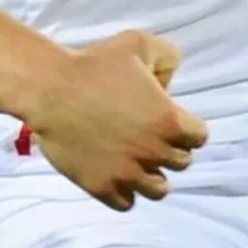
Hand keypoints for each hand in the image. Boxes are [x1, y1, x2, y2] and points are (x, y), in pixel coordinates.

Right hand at [18, 33, 207, 210]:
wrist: (49, 89)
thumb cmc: (94, 64)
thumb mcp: (140, 44)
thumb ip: (168, 57)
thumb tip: (170, 83)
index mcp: (169, 121)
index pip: (199, 138)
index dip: (187, 128)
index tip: (171, 122)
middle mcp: (153, 151)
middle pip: (181, 163)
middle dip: (169, 150)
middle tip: (150, 138)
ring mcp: (127, 173)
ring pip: (159, 190)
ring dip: (152, 176)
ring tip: (137, 162)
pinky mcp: (102, 187)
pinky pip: (127, 203)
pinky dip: (125, 192)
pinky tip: (117, 175)